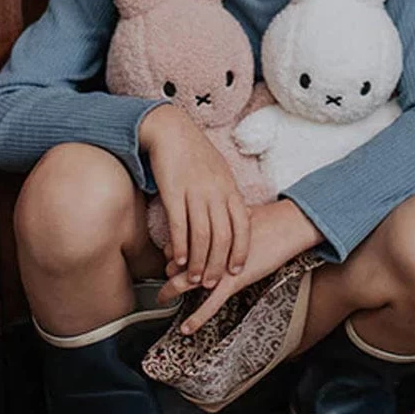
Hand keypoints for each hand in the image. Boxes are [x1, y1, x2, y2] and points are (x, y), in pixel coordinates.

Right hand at [138, 105, 250, 289]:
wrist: (172, 130)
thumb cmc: (195, 153)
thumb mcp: (220, 173)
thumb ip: (227, 196)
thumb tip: (236, 217)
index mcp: (229, 188)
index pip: (242, 226)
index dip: (241, 250)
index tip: (236, 269)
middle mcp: (216, 192)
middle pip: (223, 236)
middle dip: (218, 264)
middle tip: (212, 282)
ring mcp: (195, 192)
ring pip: (202, 235)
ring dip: (198, 261)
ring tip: (194, 277)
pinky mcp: (173, 192)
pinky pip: (179, 224)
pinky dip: (180, 246)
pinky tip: (177, 259)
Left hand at [157, 200, 321, 332]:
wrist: (287, 225)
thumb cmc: (265, 218)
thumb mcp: (236, 214)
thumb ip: (221, 221)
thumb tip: (213, 219)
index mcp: (208, 228)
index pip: (180, 241)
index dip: (173, 249)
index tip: (170, 254)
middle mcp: (209, 247)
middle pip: (178, 261)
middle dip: (168, 270)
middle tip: (163, 275)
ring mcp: (219, 265)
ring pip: (186, 281)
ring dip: (171, 291)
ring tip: (161, 298)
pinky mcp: (233, 280)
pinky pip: (211, 303)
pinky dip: (197, 317)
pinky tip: (187, 329)